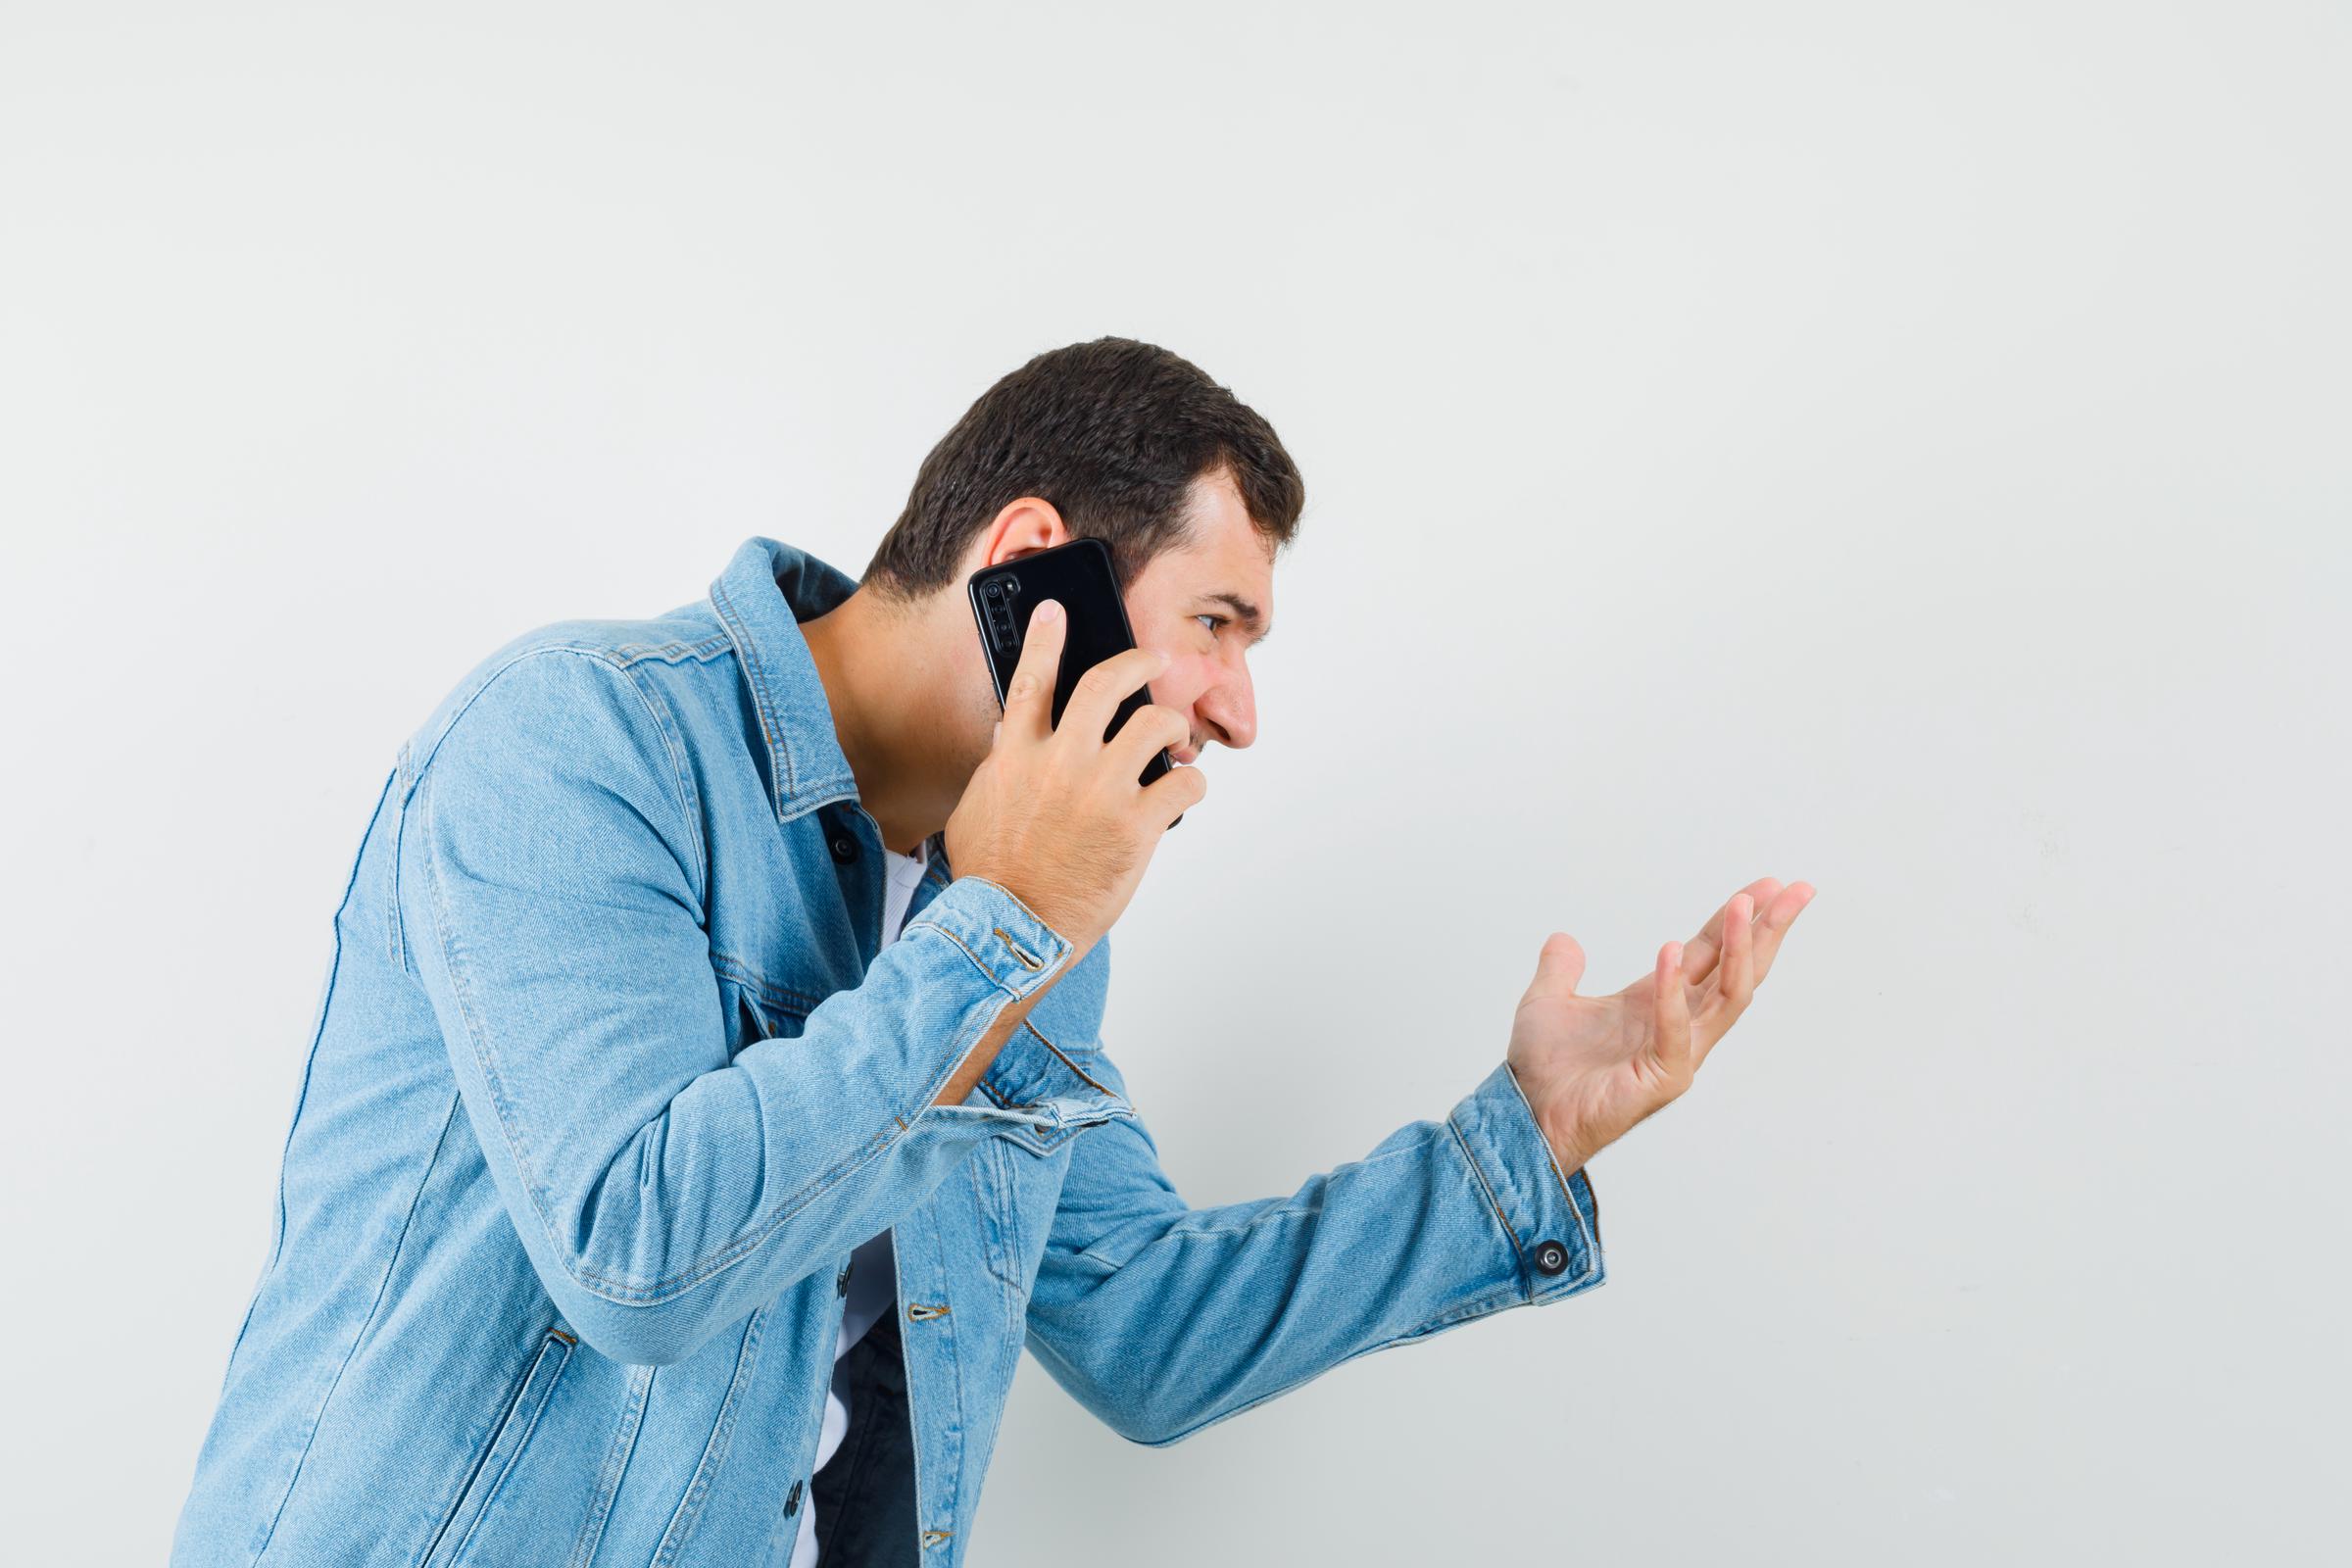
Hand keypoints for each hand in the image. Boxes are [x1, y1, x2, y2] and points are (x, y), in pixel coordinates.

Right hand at [945, 598, 1205, 967]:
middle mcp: (1061, 761)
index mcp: (1017, 755)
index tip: (1058, 609)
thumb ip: (999, 767)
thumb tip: (1009, 733)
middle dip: (1138, 661)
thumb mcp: (978, 809)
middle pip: (1107, 684)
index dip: (1046, 637)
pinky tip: (1184, 793)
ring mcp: (1102, 790)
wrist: (1010, 930)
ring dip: (1172, 726)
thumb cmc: (991, 877)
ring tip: (1177, 739)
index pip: (1032, 680)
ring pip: (1155, 724)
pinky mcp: (1137, 824)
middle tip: (1155, 658)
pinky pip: (1184, 783)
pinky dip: (1191, 784)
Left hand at [1505, 878, 1815, 1172]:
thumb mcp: (1548, 1002)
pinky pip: (1676, 1028)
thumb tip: (1564, 940)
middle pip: (1738, 971)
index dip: (1737, 920)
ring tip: (1743, 906)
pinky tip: (1670, 951)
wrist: (1527, 1116)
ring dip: (1738, 949)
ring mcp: (1679, 1053)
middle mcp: (1680, 1025)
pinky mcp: (1663, 1077)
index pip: (1713, 954)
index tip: (1768, 885)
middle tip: (1795, 890)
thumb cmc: (1544, 1071)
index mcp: (1660, 1002)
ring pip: (1727, 996)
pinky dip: (1673, 991)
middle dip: (1768, 930)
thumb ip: (1561, 970)